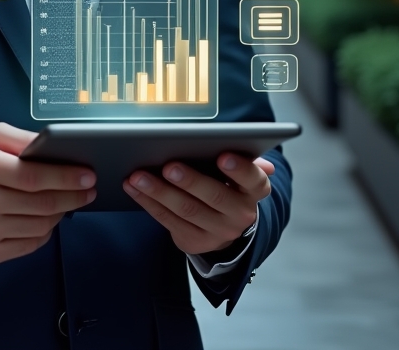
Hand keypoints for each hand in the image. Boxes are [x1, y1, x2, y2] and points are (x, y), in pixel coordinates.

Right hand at [0, 123, 96, 265]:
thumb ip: (21, 138)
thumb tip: (53, 145)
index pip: (34, 176)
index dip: (66, 177)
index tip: (87, 175)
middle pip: (40, 204)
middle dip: (72, 197)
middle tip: (87, 190)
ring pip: (38, 226)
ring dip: (60, 214)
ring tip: (66, 201)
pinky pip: (27, 245)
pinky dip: (43, 232)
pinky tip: (45, 218)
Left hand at [123, 152, 274, 256]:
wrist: (224, 226)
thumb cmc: (227, 184)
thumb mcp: (239, 174)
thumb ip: (246, 161)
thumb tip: (265, 163)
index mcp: (254, 191)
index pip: (253, 179)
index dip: (239, 169)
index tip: (222, 156)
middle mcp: (240, 214)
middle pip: (214, 196)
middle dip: (190, 181)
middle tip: (168, 166)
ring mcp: (217, 232)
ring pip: (186, 210)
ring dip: (159, 191)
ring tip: (138, 176)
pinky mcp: (194, 242)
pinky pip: (167, 220)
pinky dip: (148, 202)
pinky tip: (133, 187)